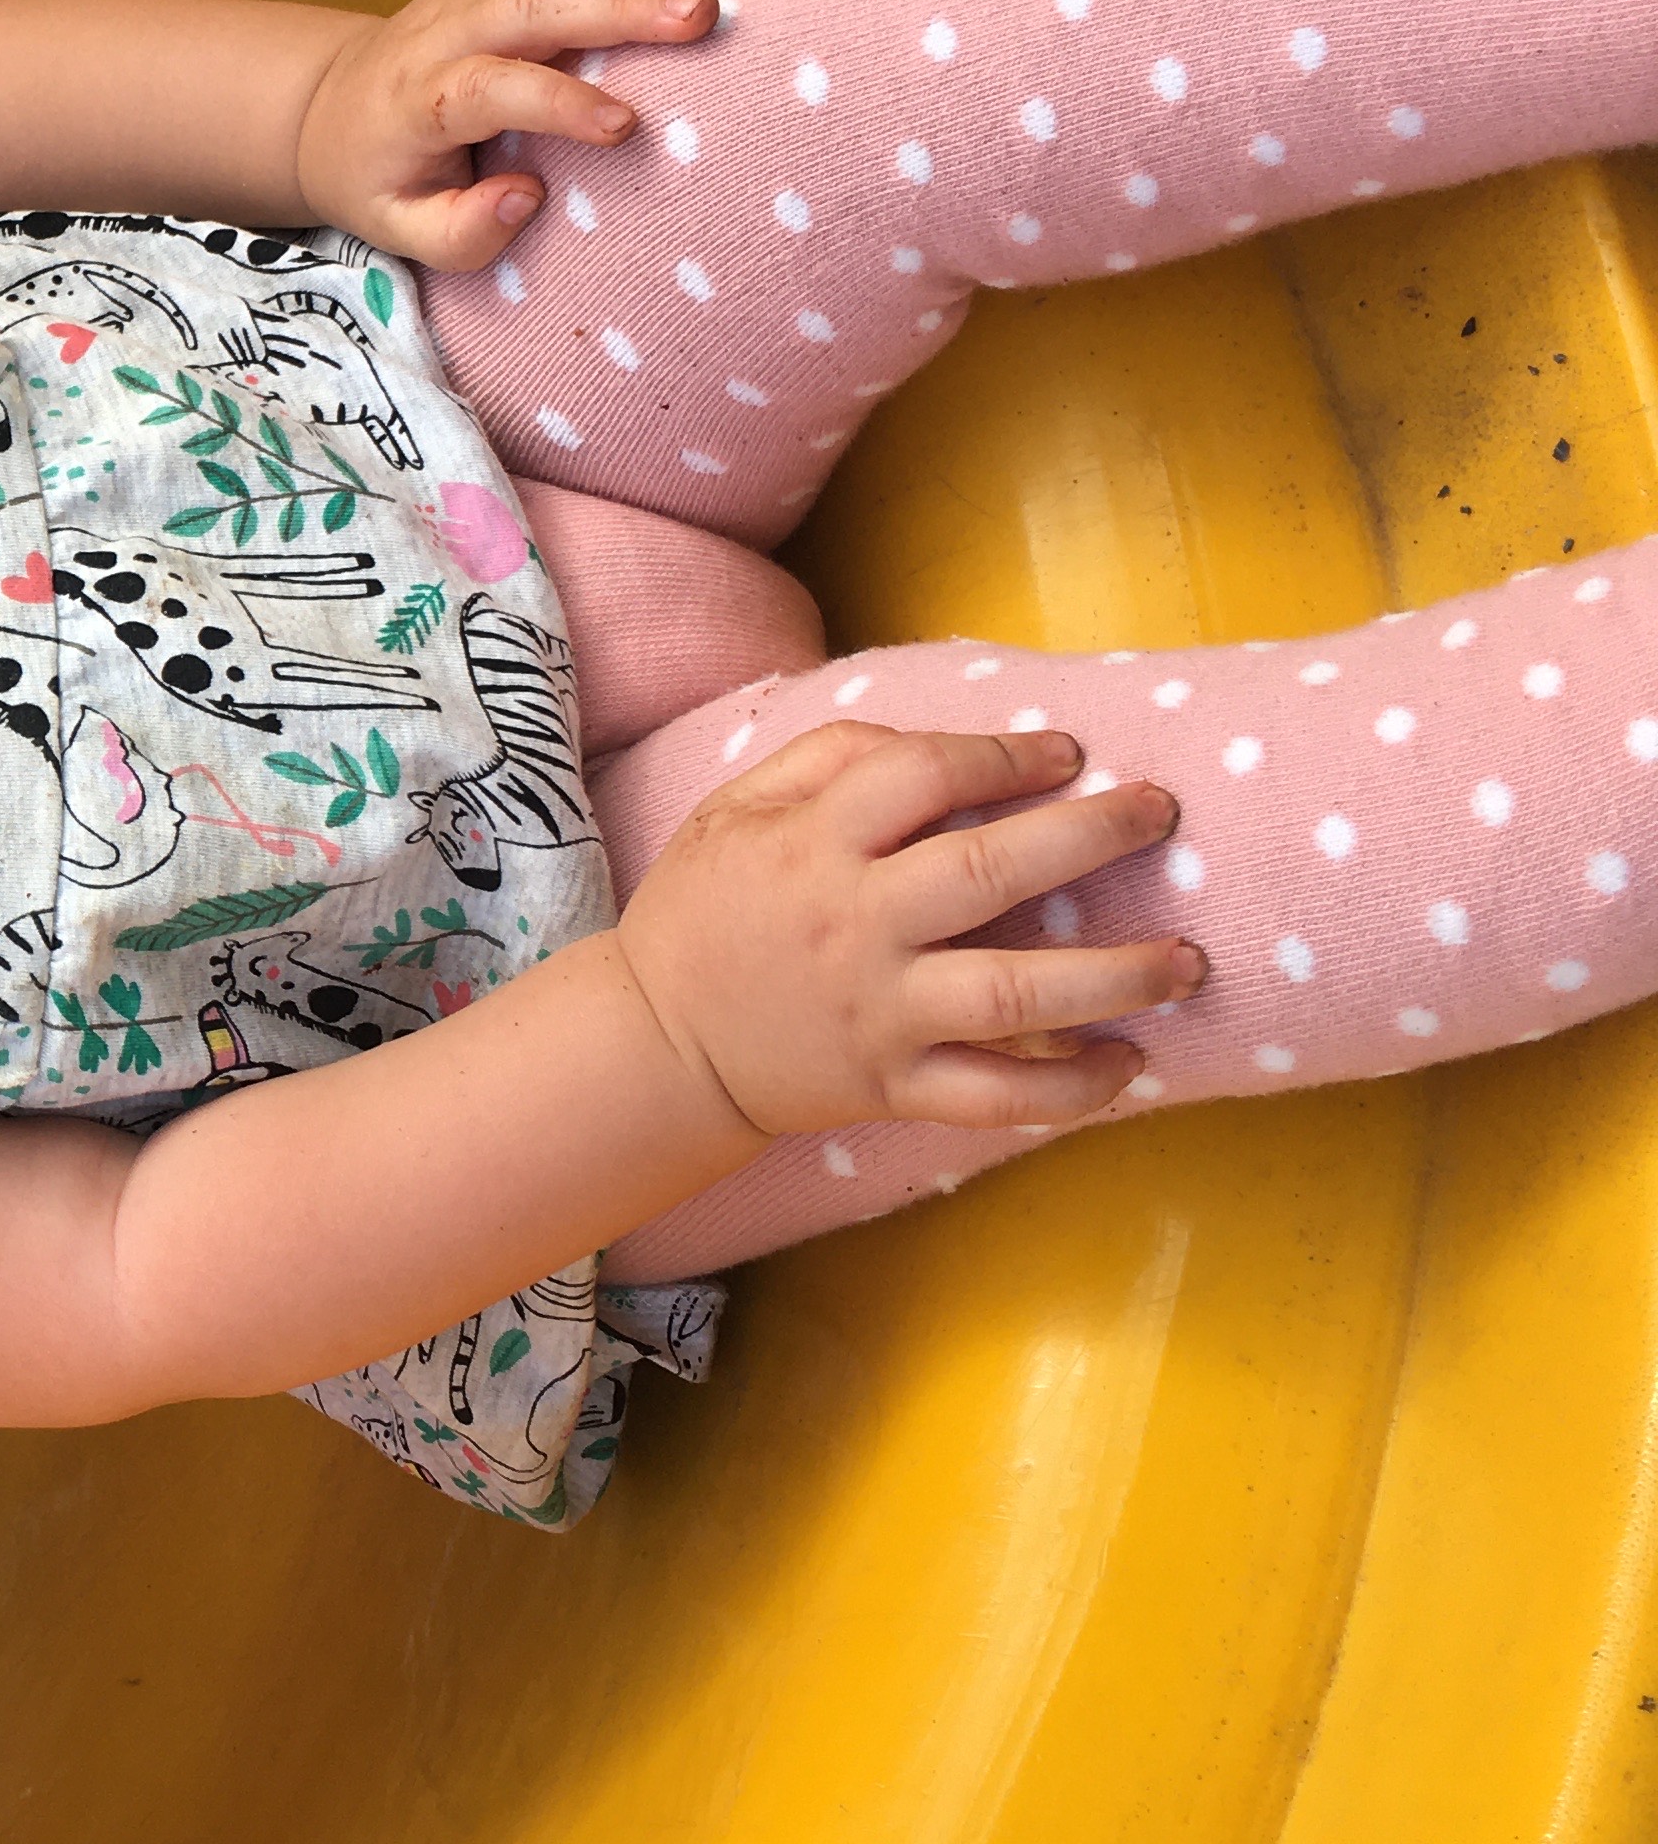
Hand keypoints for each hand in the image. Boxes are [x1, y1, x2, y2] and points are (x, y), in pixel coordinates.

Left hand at [295, 0, 757, 268]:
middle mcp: (451, 27)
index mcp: (422, 97)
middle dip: (623, 3)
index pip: (487, 87)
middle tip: (706, 19)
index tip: (624, 126)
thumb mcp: (396, 228)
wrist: (327, 105)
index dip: (554, 101)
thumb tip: (528, 199)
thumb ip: (458, 231)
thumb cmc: (376, 177)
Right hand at [612, 724, 1203, 1136]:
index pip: (924, 776)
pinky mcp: (892, 1087)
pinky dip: (1072, 1090)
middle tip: (1160, 813)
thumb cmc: (704, 913)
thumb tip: (941, 746)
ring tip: (1188, 959)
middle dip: (1092, 835)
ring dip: (1116, 975)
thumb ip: (828, 758)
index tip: (1066, 753)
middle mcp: (855, 927)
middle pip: (992, 873)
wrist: (656, 1045)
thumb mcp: (734, 808)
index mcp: (813, 847)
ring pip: (1016, 993)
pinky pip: (997, 1097)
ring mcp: (880, 1014)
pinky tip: (1130, 1065)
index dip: (1006, 755)